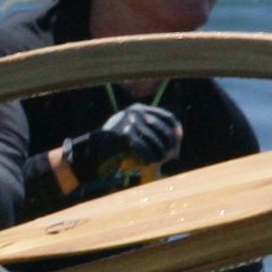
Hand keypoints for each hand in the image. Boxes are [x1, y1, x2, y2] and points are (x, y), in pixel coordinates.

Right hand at [64, 103, 183, 189]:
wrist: (92, 151)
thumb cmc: (116, 145)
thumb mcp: (134, 131)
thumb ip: (151, 130)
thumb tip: (178, 133)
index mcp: (138, 108)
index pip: (166, 117)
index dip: (175, 129)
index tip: (179, 140)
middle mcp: (134, 112)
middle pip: (162, 129)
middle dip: (170, 144)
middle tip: (173, 155)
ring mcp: (128, 122)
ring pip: (153, 140)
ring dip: (160, 152)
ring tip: (161, 161)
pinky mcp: (123, 135)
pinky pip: (142, 148)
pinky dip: (148, 156)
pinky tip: (149, 163)